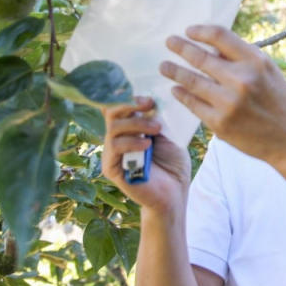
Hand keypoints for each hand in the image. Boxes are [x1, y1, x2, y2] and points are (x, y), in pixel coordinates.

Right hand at [101, 96, 190, 214]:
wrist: (175, 193)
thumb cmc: (172, 163)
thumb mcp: (169, 134)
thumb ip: (157, 117)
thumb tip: (151, 96)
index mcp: (129, 127)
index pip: (118, 105)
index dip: (127, 95)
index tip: (147, 93)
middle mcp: (117, 137)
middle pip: (111, 112)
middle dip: (130, 103)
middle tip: (149, 104)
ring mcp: (113, 153)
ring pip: (113, 128)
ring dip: (136, 123)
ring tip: (156, 129)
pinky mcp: (112, 168)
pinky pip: (115, 147)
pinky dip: (131, 142)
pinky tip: (147, 145)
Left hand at [159, 25, 285, 169]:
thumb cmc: (279, 101)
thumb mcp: (268, 72)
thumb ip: (241, 58)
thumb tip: (209, 45)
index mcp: (255, 62)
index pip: (219, 36)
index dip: (200, 31)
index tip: (189, 31)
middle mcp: (241, 80)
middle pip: (200, 57)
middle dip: (180, 48)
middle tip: (169, 42)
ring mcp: (228, 103)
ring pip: (191, 81)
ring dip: (174, 71)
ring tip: (164, 66)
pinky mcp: (219, 124)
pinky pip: (193, 104)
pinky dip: (182, 94)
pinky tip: (176, 89)